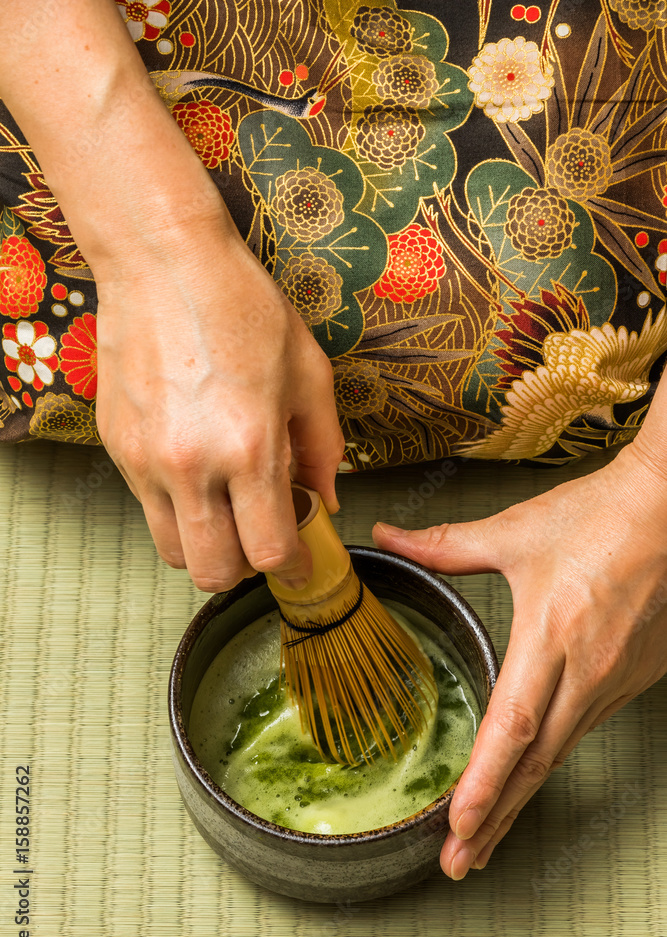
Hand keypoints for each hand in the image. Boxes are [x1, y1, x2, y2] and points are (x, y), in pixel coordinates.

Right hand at [95, 227, 343, 591]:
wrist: (163, 261)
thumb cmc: (240, 305)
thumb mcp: (308, 372)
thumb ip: (324, 446)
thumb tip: (327, 498)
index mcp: (249, 448)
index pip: (269, 551)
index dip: (292, 567)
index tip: (300, 560)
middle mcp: (191, 465)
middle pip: (214, 571)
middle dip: (246, 569)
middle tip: (262, 540)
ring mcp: (145, 460)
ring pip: (173, 551)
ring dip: (207, 546)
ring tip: (227, 511)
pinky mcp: (115, 447)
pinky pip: (147, 507)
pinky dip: (177, 507)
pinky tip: (197, 470)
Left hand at [373, 442, 666, 877]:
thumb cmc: (596, 517)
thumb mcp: (513, 532)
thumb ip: (444, 545)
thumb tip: (386, 537)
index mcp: (551, 635)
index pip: (511, 727)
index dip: (484, 783)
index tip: (456, 828)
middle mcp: (587, 671)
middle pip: (535, 764)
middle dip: (494, 820)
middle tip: (458, 866)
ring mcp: (615, 681)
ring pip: (561, 755)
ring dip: (521, 799)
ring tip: (486, 841)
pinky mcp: (634, 679)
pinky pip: (585, 730)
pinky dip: (551, 762)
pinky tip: (531, 777)